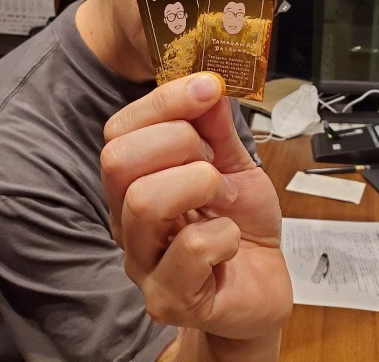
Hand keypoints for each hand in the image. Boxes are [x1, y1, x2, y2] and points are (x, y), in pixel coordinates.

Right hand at [101, 72, 291, 341]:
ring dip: (202, 185)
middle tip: (215, 163)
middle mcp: (125, 219)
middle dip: (181, 144)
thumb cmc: (241, 223)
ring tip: (224, 199)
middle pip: (118, 160)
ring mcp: (142, 263)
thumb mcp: (234, 163)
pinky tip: (230, 241)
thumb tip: (206, 81)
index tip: (209, 89)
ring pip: (146, 201)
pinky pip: (191, 248)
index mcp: (134, 180)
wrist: (260, 285)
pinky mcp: (168, 299)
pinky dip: (225, 234)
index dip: (164, 101)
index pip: (118, 129)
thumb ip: (217, 126)